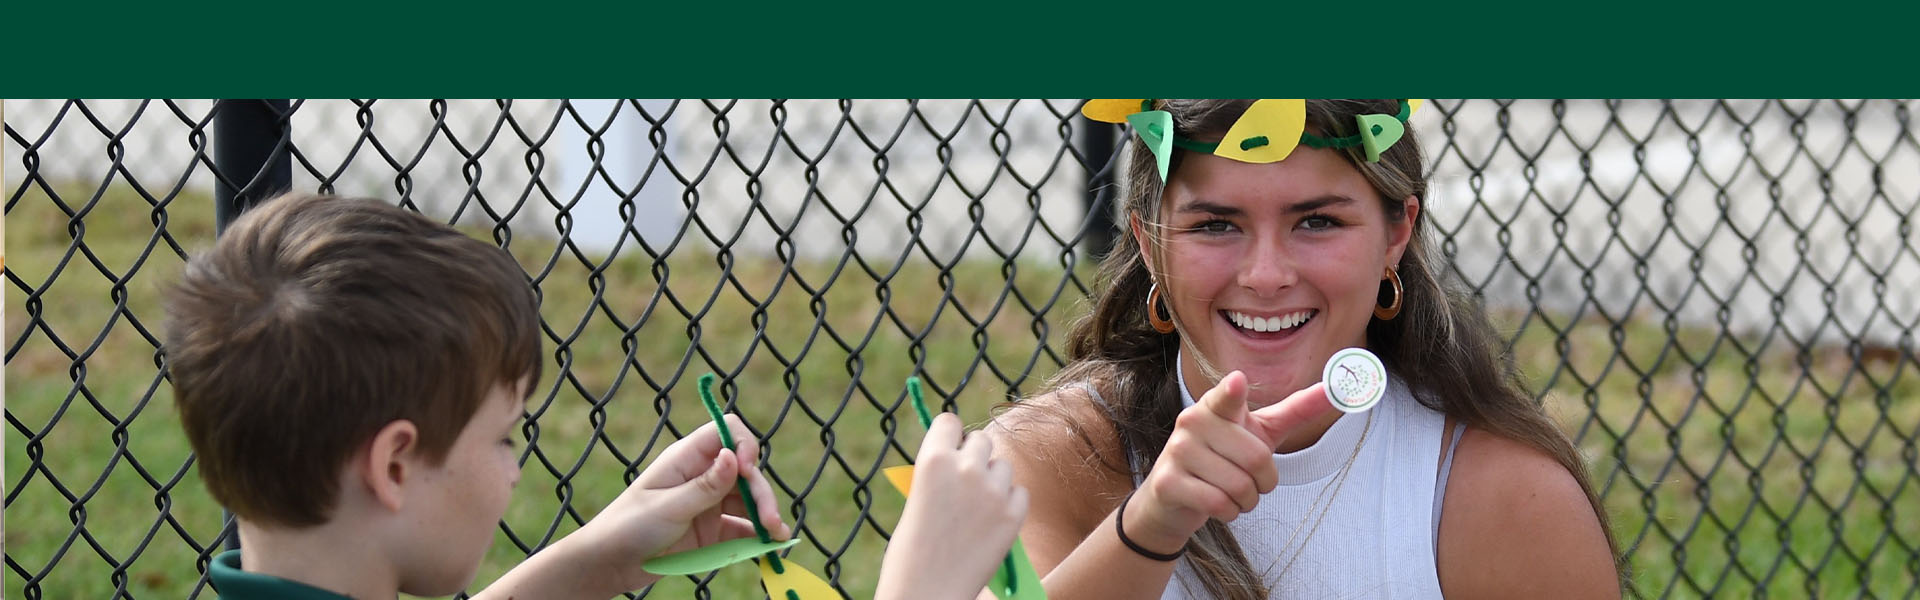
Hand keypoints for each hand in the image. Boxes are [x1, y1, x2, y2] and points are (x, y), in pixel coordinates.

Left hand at [567, 414, 790, 592]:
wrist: (609, 563)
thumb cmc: (629, 526)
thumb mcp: (668, 506)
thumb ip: (705, 485)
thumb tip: (735, 455)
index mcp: (687, 458)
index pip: (728, 433)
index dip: (745, 446)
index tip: (749, 471)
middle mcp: (702, 475)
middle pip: (746, 472)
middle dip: (761, 494)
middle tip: (771, 522)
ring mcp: (709, 503)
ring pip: (749, 501)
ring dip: (766, 517)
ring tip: (778, 538)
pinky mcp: (712, 530)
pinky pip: (742, 529)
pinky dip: (758, 537)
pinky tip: (771, 548)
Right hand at [875, 413, 1028, 599]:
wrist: (929, 592)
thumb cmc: (912, 551)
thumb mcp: (917, 498)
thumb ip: (938, 474)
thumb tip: (959, 456)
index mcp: (933, 460)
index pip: (950, 422)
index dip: (950, 435)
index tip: (950, 446)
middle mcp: (966, 468)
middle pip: (982, 440)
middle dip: (974, 456)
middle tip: (966, 480)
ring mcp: (994, 491)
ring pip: (1003, 466)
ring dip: (994, 479)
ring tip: (978, 507)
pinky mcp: (1014, 514)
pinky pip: (1020, 492)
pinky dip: (1009, 503)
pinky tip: (992, 522)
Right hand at [1125, 371, 1332, 553]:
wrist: (1172, 497)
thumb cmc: (1224, 458)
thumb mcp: (1259, 432)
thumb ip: (1295, 410)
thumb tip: (1334, 389)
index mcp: (1215, 405)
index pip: (1228, 396)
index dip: (1233, 391)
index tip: (1238, 382)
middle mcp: (1192, 421)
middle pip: (1256, 458)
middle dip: (1265, 481)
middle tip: (1250, 480)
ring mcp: (1177, 451)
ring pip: (1239, 486)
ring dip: (1247, 500)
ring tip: (1232, 493)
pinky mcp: (1168, 482)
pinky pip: (1219, 504)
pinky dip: (1230, 512)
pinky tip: (1218, 505)